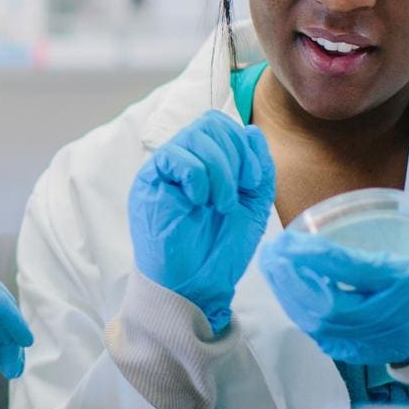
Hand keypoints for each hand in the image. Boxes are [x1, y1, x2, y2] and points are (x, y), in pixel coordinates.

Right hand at [128, 110, 276, 332]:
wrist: (196, 285)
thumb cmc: (219, 250)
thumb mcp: (252, 205)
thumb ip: (258, 167)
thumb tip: (252, 132)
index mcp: (207, 163)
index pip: (222, 126)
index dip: (243, 145)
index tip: (252, 181)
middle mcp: (184, 160)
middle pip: (210, 124)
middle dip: (234, 156)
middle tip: (235, 195)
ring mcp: (166, 169)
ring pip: (195, 136)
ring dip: (219, 170)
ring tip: (220, 204)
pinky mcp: (150, 181)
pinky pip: (175, 156)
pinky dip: (197, 175)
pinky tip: (199, 201)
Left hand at [258, 191, 408, 365]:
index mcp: (402, 284)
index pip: (350, 271)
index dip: (314, 257)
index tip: (288, 240)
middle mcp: (384, 315)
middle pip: (328, 303)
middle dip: (292, 278)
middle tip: (271, 252)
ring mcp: (370, 337)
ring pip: (319, 322)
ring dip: (288, 294)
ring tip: (269, 265)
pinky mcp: (359, 350)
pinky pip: (320, 335)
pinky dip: (298, 312)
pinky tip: (283, 289)